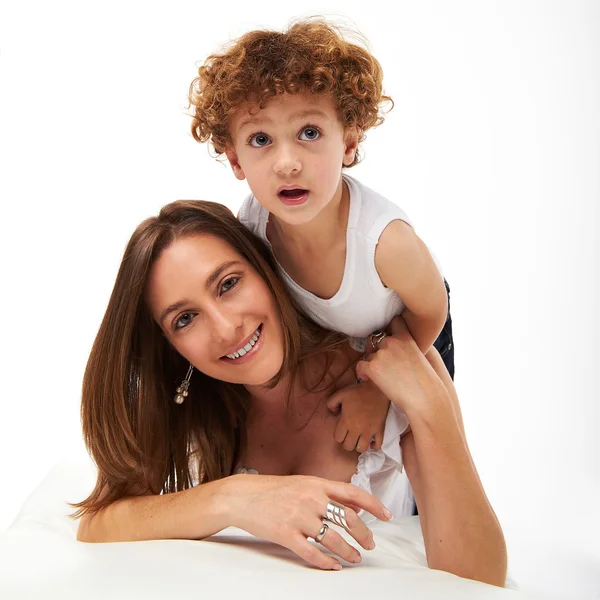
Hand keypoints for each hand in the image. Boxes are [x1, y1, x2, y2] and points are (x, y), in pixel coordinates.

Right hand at [228, 474, 391, 569]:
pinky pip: (311, 553)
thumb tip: (354, 505)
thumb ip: (327, 493)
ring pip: (332, 539)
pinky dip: (326, 562)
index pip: (352, 493)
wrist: (242, 496)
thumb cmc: (273, 489)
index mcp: (316, 483)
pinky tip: (333, 565)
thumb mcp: (302, 483)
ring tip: (354, 557)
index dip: (373, 505)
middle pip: (347, 518)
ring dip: (348, 551)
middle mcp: (310, 498)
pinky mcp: (284, 534)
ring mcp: (297, 517)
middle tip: (370, 544)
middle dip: (364, 534)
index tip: (387, 516)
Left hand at [326, 381, 389, 451]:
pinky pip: (378, 445)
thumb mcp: (340, 394)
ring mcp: (369, 431)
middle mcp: (357, 429)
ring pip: (362, 449)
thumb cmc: (358, 391)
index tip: (342, 431)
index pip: (338, 438)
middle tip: (350, 436)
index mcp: (346, 421)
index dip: (338, 436)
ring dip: (359, 446)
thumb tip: (333, 413)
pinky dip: (374, 446)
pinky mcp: (380, 430)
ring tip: (359, 439)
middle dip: (347, 443)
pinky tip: (371, 441)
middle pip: (348, 446)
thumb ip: (331, 403)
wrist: (377, 389)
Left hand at [355, 316, 449, 414]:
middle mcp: (392, 342)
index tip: (389, 337)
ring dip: (372, 363)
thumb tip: (395, 352)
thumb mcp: (419, 357)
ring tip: (382, 376)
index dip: (390, 328)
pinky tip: (368, 379)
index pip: (394, 321)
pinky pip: (360, 366)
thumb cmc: (425, 383)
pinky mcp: (372, 367)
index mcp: (406, 337)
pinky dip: (362, 373)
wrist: (424, 398)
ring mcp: (381, 354)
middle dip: (377, 349)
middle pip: (376, 338)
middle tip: (384, 363)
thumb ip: (406, 348)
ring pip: (369, 355)